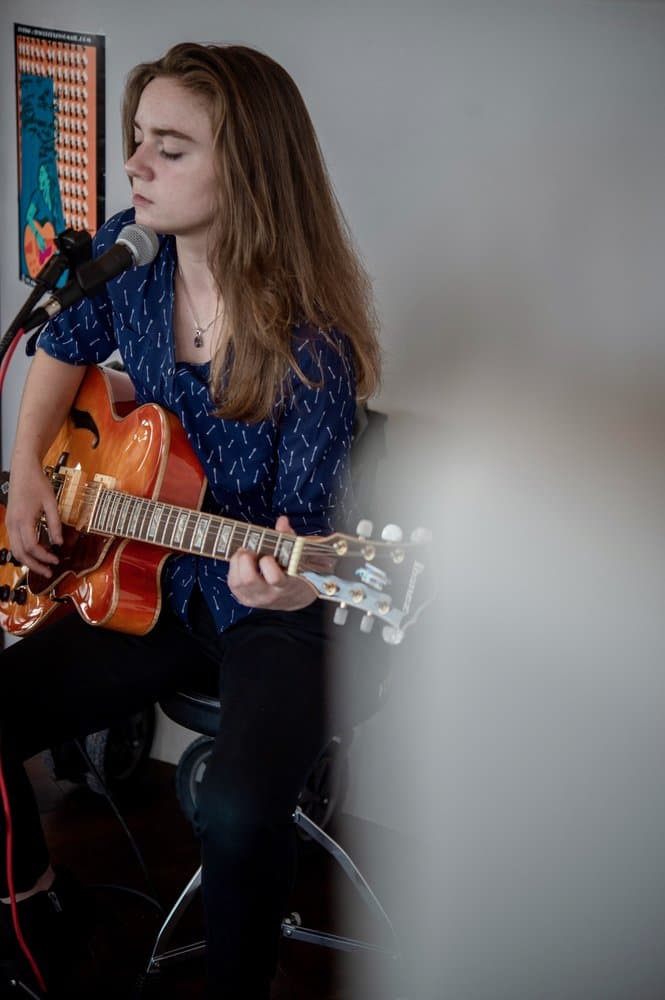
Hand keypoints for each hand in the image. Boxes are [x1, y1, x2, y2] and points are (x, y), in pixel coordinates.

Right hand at [6, 455, 61, 576]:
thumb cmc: (38, 483)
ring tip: (43, 566)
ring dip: (29, 560)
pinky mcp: (10, 522)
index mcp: (23, 519)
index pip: (32, 546)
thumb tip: (59, 542)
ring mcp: (9, 523)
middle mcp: (13, 524)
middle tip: (49, 572)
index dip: (44, 556)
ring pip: (15, 549)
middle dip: (35, 565)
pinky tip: (36, 553)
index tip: (56, 560)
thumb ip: (55, 523)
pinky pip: (14, 542)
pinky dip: (24, 551)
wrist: (23, 469)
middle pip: (21, 553)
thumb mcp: (51, 502)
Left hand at [227, 515, 316, 610]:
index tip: (268, 555)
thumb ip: (288, 538)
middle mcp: (269, 595)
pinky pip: (233, 583)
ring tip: (245, 553)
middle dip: (246, 559)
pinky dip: (234, 569)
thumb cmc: (295, 572)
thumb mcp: (296, 557)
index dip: (267, 562)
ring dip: (237, 563)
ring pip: (237, 582)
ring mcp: (255, 599)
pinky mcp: (245, 599)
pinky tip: (241, 562)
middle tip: (251, 550)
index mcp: (285, 585)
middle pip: (249, 580)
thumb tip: (282, 521)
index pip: (274, 577)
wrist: (293, 597)